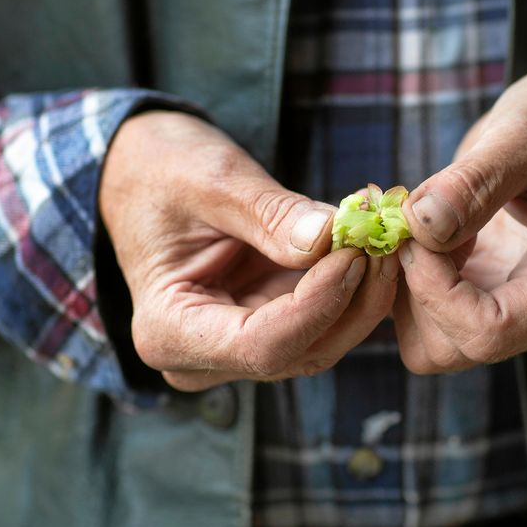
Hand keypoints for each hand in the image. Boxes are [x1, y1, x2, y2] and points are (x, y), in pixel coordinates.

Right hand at [99, 111, 397, 390]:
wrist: (142, 169)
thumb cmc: (163, 170)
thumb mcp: (213, 181)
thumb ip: (271, 216)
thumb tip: (332, 239)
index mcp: (169, 330)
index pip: (260, 344)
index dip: (317, 305)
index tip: (355, 254)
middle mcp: (202, 356)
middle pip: (299, 351)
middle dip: (352, 300)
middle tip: (384, 239)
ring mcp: (236, 346)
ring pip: (321, 342)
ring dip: (361, 295)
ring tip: (382, 235)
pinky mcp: (266, 324)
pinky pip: (322, 320)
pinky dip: (352, 286)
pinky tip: (370, 244)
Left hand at [394, 63, 526, 372]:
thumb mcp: (525, 135)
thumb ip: (475, 182)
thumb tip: (420, 225)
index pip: (488, 331)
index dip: (433, 288)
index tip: (415, 226)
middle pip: (453, 347)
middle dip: (415, 287)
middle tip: (411, 216)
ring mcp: (519, 316)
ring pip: (431, 344)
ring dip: (407, 287)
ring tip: (422, 220)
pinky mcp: (485, 304)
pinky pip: (425, 321)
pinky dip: (407, 282)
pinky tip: (423, 230)